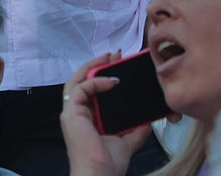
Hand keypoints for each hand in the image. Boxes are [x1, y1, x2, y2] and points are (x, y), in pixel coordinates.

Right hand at [61, 52, 151, 175]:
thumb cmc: (108, 165)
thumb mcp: (127, 142)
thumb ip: (136, 130)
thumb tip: (149, 120)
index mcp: (87, 118)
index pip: (91, 89)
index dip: (103, 73)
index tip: (119, 64)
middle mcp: (76, 113)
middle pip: (82, 80)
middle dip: (97, 64)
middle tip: (115, 55)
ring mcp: (71, 113)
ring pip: (76, 80)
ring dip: (93, 66)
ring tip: (109, 57)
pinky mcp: (71, 113)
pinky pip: (81, 88)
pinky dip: (96, 81)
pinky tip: (112, 80)